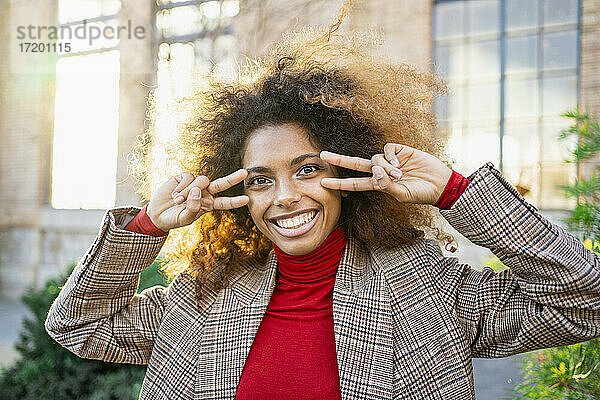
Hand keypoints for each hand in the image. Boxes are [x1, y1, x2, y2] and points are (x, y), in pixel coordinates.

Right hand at [146, 169, 248, 231]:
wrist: (158, 213)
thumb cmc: (174, 218)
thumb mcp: (185, 218)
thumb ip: (193, 207)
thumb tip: (197, 191)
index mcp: (209, 205)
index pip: (225, 203)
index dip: (234, 201)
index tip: (246, 199)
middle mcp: (205, 193)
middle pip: (221, 184)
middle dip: (232, 178)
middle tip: (244, 173)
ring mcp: (195, 184)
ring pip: (201, 181)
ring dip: (189, 192)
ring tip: (178, 201)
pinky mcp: (185, 177)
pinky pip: (189, 178)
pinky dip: (181, 188)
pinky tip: (175, 194)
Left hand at [319, 143, 451, 204]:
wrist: (441, 184)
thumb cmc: (422, 194)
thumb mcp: (402, 195)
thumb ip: (387, 186)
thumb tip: (375, 172)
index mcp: (378, 185)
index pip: (354, 184)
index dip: (340, 184)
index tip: (324, 183)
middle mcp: (380, 171)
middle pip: (354, 164)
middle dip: (339, 160)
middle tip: (322, 155)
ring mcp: (389, 160)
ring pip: (374, 159)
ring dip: (384, 167)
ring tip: (400, 175)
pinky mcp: (399, 150)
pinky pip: (386, 150)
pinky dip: (389, 157)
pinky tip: (399, 165)